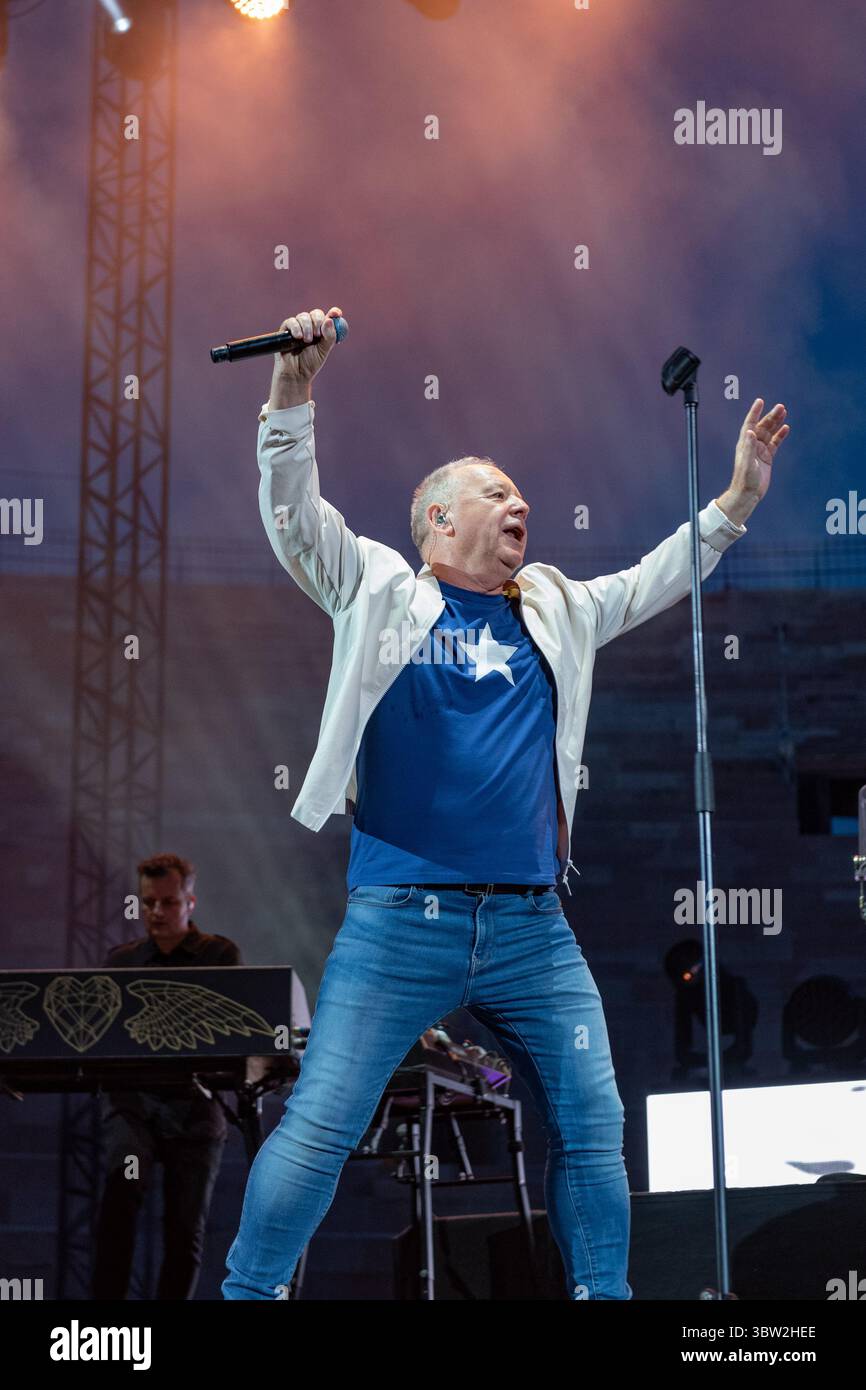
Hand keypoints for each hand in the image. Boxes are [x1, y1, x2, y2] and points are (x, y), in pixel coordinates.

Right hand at [271, 305, 342, 388]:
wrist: (296, 374)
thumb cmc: (311, 363)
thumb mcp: (324, 350)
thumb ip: (330, 336)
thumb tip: (329, 320)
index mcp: (322, 330)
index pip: (329, 316)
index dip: (334, 313)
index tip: (336, 313)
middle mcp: (310, 326)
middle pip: (315, 314)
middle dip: (318, 321)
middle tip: (318, 334)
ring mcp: (298, 327)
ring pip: (303, 316)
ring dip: (307, 327)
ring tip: (307, 341)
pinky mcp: (286, 330)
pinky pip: (291, 321)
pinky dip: (296, 327)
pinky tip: (298, 337)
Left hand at [715, 397, 789, 524]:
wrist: (748, 494)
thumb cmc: (745, 479)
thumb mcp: (747, 463)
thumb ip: (749, 447)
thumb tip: (750, 431)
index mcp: (745, 444)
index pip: (749, 423)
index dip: (755, 412)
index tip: (760, 401)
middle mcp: (752, 445)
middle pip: (762, 426)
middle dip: (771, 416)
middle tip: (781, 407)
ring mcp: (760, 451)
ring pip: (769, 433)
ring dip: (776, 423)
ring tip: (784, 412)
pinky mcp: (767, 458)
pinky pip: (775, 443)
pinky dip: (780, 435)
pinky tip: (786, 428)